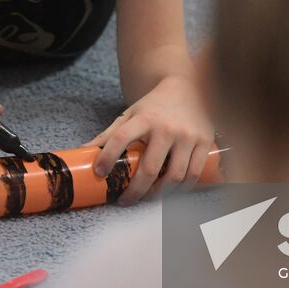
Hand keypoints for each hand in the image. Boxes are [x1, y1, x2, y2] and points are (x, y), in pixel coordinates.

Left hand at [88, 75, 214, 203]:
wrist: (187, 86)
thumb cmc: (155, 105)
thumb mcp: (131, 113)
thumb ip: (110, 133)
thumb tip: (83, 150)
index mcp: (144, 118)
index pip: (120, 138)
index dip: (107, 157)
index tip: (99, 174)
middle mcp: (167, 128)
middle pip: (150, 168)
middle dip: (135, 191)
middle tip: (124, 200)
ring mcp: (188, 136)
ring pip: (174, 176)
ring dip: (159, 194)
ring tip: (147, 198)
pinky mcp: (204, 142)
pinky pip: (193, 173)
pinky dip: (182, 189)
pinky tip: (171, 193)